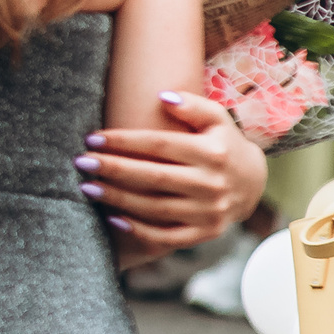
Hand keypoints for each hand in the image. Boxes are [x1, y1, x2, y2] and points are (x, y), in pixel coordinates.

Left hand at [78, 91, 265, 253]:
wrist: (252, 182)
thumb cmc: (222, 142)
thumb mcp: (217, 118)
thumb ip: (193, 105)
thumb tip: (162, 96)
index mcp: (213, 153)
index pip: (160, 144)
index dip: (124, 141)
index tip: (92, 138)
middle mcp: (213, 184)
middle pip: (153, 177)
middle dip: (114, 169)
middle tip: (82, 162)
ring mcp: (210, 212)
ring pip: (155, 208)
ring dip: (117, 198)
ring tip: (87, 187)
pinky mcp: (205, 232)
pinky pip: (167, 236)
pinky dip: (139, 230)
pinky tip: (112, 218)